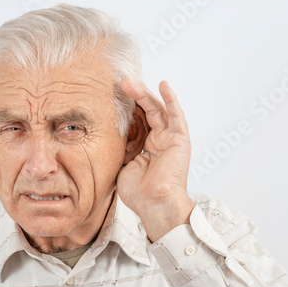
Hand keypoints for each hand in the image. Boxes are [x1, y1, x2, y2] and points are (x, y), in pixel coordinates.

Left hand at [117, 79, 194, 241]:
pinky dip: (170, 99)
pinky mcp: (179, 138)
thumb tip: (108, 133)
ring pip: (156, 109)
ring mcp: (169, 138)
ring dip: (143, 93)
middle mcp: (158, 139)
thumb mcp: (122, 164)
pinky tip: (162, 84)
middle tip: (118, 83)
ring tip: (128, 82)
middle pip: (145, 111)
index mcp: (146, 146)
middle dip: (132, 96)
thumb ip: (120, 146)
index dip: (125, 106)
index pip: (136, 120)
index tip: (110, 94)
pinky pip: (175, 115)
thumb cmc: (138, 192)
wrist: (153, 204)